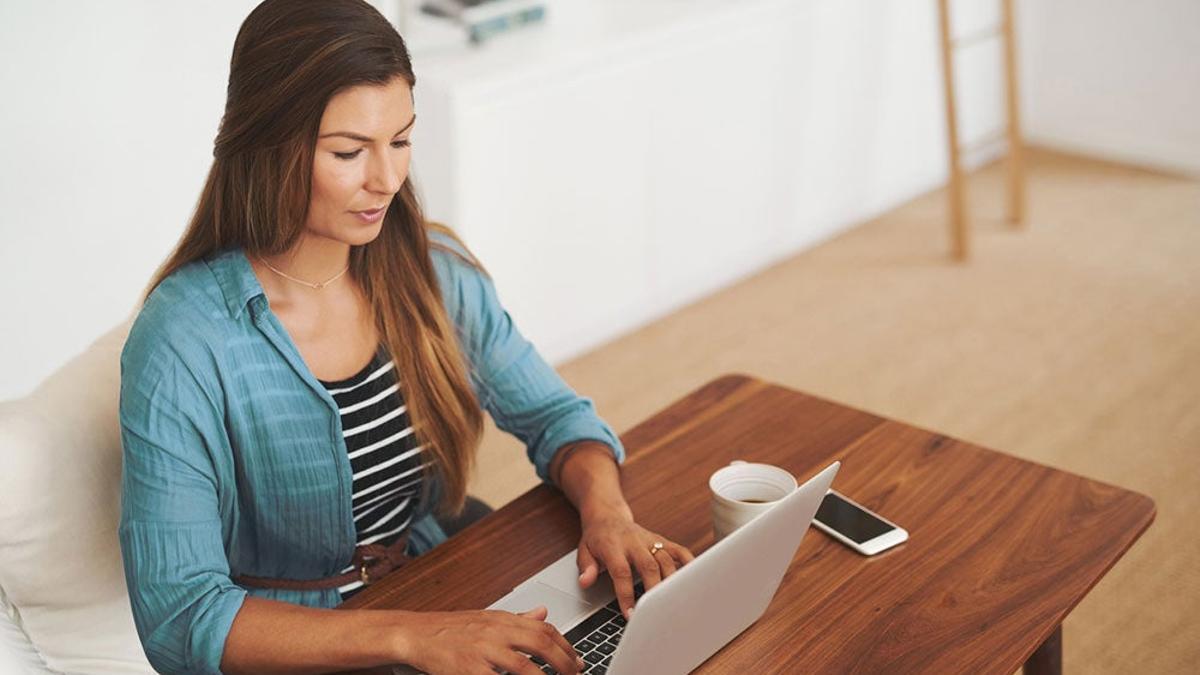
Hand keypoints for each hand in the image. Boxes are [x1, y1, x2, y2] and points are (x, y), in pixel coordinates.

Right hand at [396, 607, 583, 674]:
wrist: (416, 634)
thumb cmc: (451, 630)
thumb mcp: (487, 618)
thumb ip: (518, 618)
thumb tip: (544, 612)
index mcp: (502, 620)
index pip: (543, 628)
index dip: (566, 645)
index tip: (577, 660)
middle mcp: (495, 632)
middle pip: (540, 644)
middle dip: (563, 662)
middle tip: (575, 674)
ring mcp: (482, 651)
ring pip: (523, 666)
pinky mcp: (467, 669)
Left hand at [576, 512, 695, 619]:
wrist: (608, 515)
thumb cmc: (597, 538)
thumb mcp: (583, 551)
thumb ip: (586, 567)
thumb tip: (586, 581)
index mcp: (613, 546)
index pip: (621, 571)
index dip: (626, 594)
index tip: (630, 614)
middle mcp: (634, 542)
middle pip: (649, 566)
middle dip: (654, 590)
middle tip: (655, 613)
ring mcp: (650, 540)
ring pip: (666, 559)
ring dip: (671, 582)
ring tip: (674, 603)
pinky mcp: (661, 540)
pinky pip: (679, 550)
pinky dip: (688, 563)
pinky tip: (693, 579)